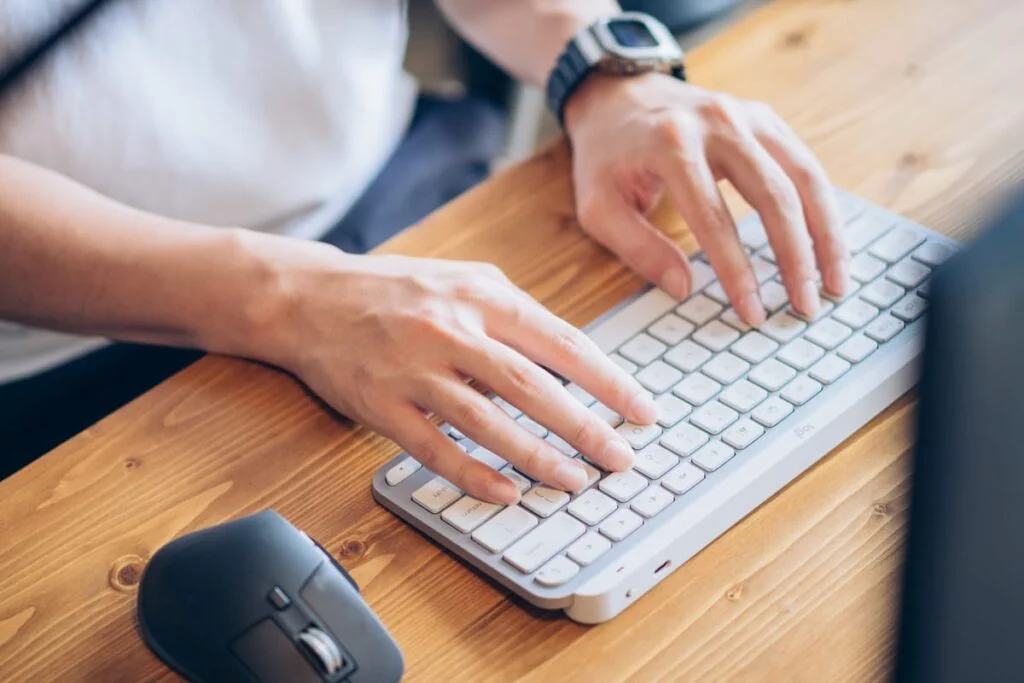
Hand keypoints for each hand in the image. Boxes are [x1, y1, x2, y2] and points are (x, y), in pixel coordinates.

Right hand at [261, 246, 656, 503]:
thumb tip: (571, 362)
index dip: (607, 380)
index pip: (560, 341)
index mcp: (480, 294)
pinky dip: (472, 473)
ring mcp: (413, 369)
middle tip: (621, 457)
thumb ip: (514, 314)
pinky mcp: (381, 404)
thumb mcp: (463, 280)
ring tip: (574, 481)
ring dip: (536, 456)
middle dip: (585, 426)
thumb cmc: (396, 290)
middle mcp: (450, 328)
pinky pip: (433, 447)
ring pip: (486, 420)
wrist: (310, 297)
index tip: (641, 410)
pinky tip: (505, 493)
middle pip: (532, 385)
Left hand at [564, 73, 849, 323]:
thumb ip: (638, 248)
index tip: (754, 312)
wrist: (618, 95)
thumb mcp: (598, 206)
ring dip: (826, 234)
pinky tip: (829, 245)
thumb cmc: (607, 157)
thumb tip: (684, 289)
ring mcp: (747, 116)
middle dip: (795, 257)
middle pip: (773, 195)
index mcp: (671, 144)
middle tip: (806, 306)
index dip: (737, 271)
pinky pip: (805, 165)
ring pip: (805, 177)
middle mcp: (717, 123)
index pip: (714, 219)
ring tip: (835, 282)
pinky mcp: (765, 119)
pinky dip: (823, 208)